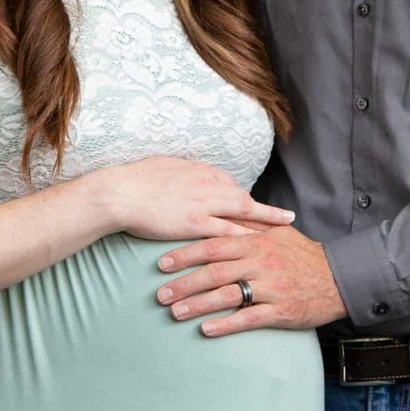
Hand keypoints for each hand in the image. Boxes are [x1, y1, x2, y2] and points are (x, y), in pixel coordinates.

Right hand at [93, 156, 293, 241]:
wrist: (121, 192)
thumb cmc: (135, 179)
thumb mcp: (164, 166)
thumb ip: (180, 172)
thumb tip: (183, 173)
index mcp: (199, 170)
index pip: (230, 185)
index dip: (243, 198)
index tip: (254, 206)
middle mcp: (208, 184)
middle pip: (244, 197)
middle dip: (267, 208)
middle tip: (288, 216)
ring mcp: (204, 203)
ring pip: (244, 212)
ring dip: (267, 221)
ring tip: (287, 228)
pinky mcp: (197, 222)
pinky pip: (228, 231)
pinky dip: (248, 237)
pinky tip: (262, 245)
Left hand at [154, 225, 347, 335]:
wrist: (338, 279)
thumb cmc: (303, 256)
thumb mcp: (278, 234)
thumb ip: (250, 225)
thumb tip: (221, 214)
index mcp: (256, 242)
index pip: (213, 245)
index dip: (185, 254)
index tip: (162, 263)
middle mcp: (261, 262)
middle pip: (214, 271)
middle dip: (183, 283)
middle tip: (160, 295)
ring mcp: (271, 286)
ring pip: (227, 295)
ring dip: (197, 305)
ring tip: (175, 313)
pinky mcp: (281, 310)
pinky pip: (248, 318)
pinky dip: (225, 325)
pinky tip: (206, 330)